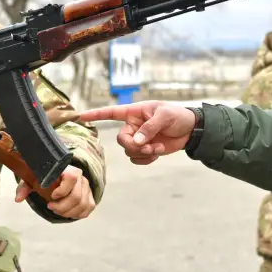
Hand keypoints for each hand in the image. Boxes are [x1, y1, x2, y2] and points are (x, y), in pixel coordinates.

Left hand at [15, 165, 95, 218]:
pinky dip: (78, 214)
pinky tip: (68, 213)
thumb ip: (25, 187)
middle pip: (77, 197)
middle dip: (62, 207)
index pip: (72, 177)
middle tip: (51, 207)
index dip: (62, 190)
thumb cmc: (46, 177)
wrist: (61, 174)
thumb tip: (18, 199)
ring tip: (58, 211)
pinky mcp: (90, 196)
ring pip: (82, 205)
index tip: (52, 196)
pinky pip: (88, 208)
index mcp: (68, 170)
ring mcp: (87, 187)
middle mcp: (81, 177)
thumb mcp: (34, 180)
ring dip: (69, 213)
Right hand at [79, 101, 196, 164]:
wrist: (190, 130)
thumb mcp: (165, 116)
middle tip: (149, 147)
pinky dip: (146, 159)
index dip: (95, 115)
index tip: (80, 116)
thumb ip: (150, 127)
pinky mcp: (145, 149)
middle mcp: (133, 126)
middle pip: (121, 140)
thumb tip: (137, 141)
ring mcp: (138, 138)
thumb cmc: (178, 115)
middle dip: (134, 146)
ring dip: (142, 153)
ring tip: (157, 148)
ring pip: (129, 151)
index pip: (111, 113)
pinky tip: (157, 153)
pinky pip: (137, 159)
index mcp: (134, 112)